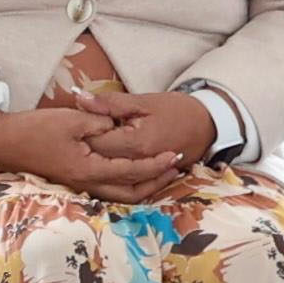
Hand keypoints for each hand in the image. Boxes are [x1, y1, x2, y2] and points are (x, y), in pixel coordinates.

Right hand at [0, 104, 181, 203]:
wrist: (3, 143)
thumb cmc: (35, 130)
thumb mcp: (71, 119)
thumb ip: (100, 122)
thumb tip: (119, 126)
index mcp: (89, 169)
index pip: (132, 171)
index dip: (156, 164)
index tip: (174, 155)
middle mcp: (87, 183)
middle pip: (131, 193)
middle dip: (156, 182)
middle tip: (175, 169)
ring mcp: (79, 185)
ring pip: (120, 195)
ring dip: (143, 186)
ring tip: (160, 173)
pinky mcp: (73, 181)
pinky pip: (108, 189)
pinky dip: (126, 184)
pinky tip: (132, 174)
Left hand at [72, 89, 218, 170]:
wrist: (207, 125)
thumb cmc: (176, 109)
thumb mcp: (143, 101)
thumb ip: (110, 103)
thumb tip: (80, 99)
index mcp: (136, 143)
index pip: (96, 143)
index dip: (82, 132)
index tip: (76, 122)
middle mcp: (139, 163)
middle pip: (100, 161)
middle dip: (86, 149)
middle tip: (79, 136)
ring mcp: (145, 174)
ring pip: (110, 176)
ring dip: (98, 162)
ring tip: (91, 149)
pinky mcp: (148, 179)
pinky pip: (124, 183)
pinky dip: (111, 175)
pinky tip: (104, 162)